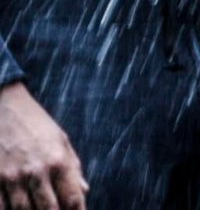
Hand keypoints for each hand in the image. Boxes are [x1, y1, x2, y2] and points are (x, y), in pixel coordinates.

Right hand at [0, 83, 86, 209]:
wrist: (4, 106)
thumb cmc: (35, 123)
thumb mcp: (61, 139)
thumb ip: (73, 166)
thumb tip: (84, 190)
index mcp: (59, 161)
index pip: (73, 198)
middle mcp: (37, 172)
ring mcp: (12, 177)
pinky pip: (2, 206)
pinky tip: (17, 209)